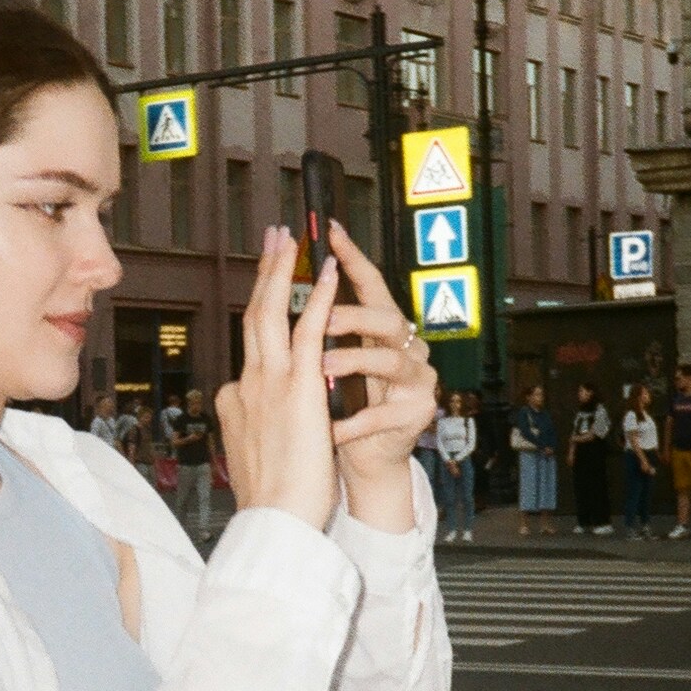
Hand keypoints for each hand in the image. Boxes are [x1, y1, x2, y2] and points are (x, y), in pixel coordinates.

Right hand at [214, 227, 341, 531]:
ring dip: (284, 270)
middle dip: (264, 273)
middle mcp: (247, 383)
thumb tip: (251, 416)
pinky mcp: (296, 387)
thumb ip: (253, 428)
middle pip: (254, 315)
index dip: (260, 308)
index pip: (250, 346)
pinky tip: (330, 272)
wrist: (273, 521)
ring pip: (273, 311)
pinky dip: (319, 297)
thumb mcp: (253, 456)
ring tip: (293, 237)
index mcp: (238, 400)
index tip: (267, 286)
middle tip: (274, 237)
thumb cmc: (270, 501)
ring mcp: (269, 382)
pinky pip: (308, 329)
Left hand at [316, 223, 437, 532]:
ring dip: (353, 363)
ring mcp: (416, 380)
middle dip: (353, 316)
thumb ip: (312, 332)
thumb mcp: (324, 364)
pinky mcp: (416, 414)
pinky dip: (352, 422)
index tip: (329, 231)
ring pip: (390, 362)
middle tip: (319, 319)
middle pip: (386, 319)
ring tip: (320, 370)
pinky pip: (383, 414)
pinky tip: (329, 428)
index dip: (352, 257)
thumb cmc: (342, 405)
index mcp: (381, 330)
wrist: (365, 458)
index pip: (370, 284)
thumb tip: (273, 291)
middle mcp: (405, 348)